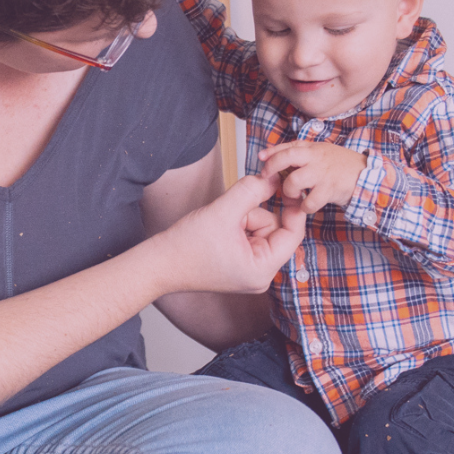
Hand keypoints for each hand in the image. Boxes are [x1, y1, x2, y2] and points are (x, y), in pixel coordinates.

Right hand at [154, 173, 306, 293]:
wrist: (159, 264)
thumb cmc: (186, 246)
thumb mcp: (224, 211)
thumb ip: (252, 190)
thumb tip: (274, 178)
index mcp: (262, 269)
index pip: (293, 233)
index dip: (292, 206)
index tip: (288, 184)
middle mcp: (261, 275)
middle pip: (275, 229)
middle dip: (253, 214)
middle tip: (229, 214)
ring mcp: (251, 271)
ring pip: (261, 229)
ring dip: (243, 218)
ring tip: (219, 224)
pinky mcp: (241, 264)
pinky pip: (250, 235)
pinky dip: (237, 225)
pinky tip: (219, 230)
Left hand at [259, 140, 365, 213]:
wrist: (366, 175)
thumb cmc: (338, 166)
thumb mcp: (319, 153)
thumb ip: (297, 153)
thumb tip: (268, 153)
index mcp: (312, 148)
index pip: (287, 146)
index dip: (271, 152)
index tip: (261, 158)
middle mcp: (316, 157)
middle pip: (288, 157)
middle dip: (273, 166)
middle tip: (267, 177)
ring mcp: (322, 173)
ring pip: (295, 181)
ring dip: (289, 191)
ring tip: (294, 195)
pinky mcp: (330, 189)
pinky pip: (309, 201)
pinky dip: (305, 207)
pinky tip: (307, 205)